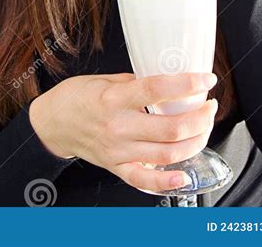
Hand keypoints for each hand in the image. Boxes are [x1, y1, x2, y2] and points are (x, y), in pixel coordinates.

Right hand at [28, 71, 217, 192]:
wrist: (52, 123)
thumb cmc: (76, 97)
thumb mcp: (104, 78)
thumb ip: (136, 81)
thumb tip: (166, 81)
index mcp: (114, 98)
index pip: (157, 89)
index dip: (187, 84)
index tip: (206, 79)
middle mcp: (118, 127)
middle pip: (170, 128)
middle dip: (200, 117)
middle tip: (209, 105)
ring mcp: (118, 151)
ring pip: (167, 154)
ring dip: (195, 141)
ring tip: (203, 127)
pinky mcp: (116, 167)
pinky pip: (145, 181)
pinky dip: (168, 181)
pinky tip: (184, 174)